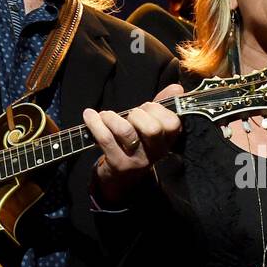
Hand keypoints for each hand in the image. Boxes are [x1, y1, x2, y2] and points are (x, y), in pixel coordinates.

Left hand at [84, 83, 183, 205]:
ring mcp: (137, 160)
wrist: (123, 178)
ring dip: (112, 118)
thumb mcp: (152, 125)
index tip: (146, 108)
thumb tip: (176, 88)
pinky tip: (89, 116)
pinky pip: (105, 139)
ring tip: (105, 115)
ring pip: (126, 132)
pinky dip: (95, 123)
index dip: (158, 110)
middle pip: (152, 129)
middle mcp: (156, 153)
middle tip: (129, 115)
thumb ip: (163, 105)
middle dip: (138, 114)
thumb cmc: (138, 143)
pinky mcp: (118, 165)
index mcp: (168, 141)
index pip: (172, 123)